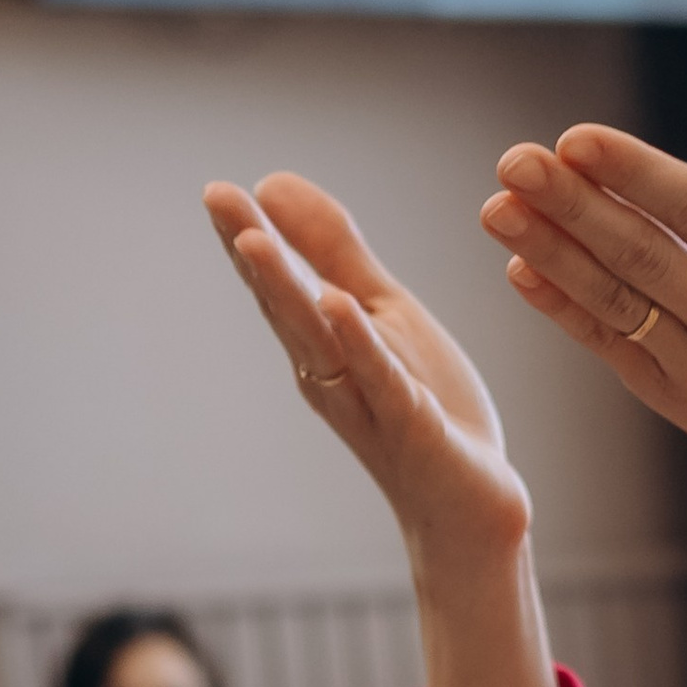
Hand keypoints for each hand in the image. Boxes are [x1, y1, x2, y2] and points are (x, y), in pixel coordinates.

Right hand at [205, 172, 532, 573]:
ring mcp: (367, 401)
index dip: (247, 236)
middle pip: (284, 305)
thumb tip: (272, 184)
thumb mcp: (383, 312)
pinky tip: (337, 304)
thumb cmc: (424, 407)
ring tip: (255, 239)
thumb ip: (335, 253)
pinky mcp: (411, 426)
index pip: (279, 283)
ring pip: (319, 340)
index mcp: (323, 343)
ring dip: (286, 290)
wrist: (471, 501)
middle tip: (215, 198)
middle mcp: (331, 373)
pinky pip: (380, 380)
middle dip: (251, 252)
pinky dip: (358, 343)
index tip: (215, 190)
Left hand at [482, 123, 686, 499]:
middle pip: (643, 255)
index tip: (576, 139)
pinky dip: (564, 310)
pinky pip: (612, 347)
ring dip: (552, 254)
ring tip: (497, 208)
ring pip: (617, 303)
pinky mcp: (675, 398)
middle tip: (513, 161)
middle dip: (572, 206)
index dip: (635, 175)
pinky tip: (521, 267)